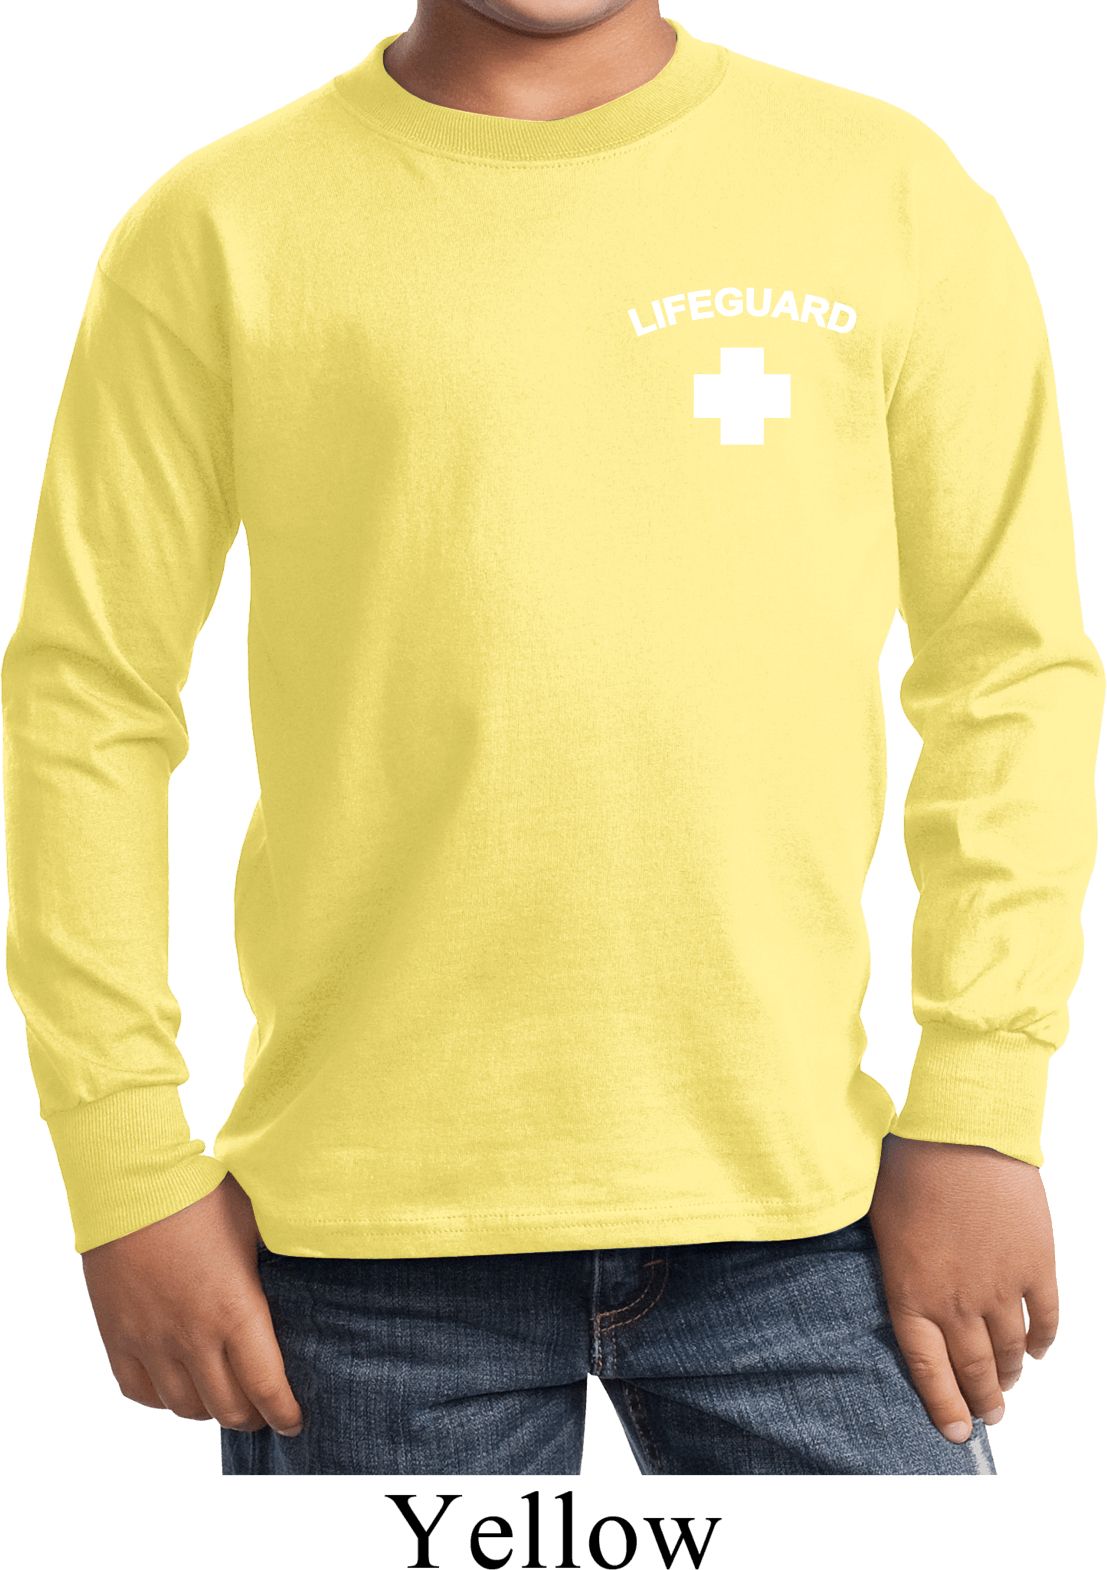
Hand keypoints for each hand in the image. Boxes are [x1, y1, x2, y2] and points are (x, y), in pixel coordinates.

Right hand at [82, 1173, 301, 1435]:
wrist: (132, 1183)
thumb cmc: (202, 1195)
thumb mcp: (256, 1225)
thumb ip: (277, 1263)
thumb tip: (308, 1275)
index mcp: (235, 1310)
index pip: (266, 1387)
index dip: (284, 1413)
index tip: (295, 1421)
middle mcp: (193, 1337)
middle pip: (227, 1409)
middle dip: (253, 1417)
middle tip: (263, 1410)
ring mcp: (151, 1341)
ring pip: (184, 1407)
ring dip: (209, 1410)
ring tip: (223, 1397)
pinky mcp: (118, 1336)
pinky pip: (140, 1392)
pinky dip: (163, 1397)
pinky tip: (179, 1383)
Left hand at [868, 1134, 1057, 1443]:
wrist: (962, 1132)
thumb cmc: (909, 1166)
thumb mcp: (878, 1221)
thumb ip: (893, 1266)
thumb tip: (898, 1289)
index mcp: (911, 1292)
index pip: (928, 1368)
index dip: (942, 1405)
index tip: (954, 1432)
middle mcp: (957, 1301)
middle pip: (974, 1368)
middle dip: (981, 1400)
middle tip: (987, 1418)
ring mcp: (1001, 1287)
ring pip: (1011, 1350)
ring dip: (1010, 1374)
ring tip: (1007, 1385)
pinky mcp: (1036, 1266)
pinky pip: (1046, 1319)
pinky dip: (1044, 1341)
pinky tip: (1038, 1351)